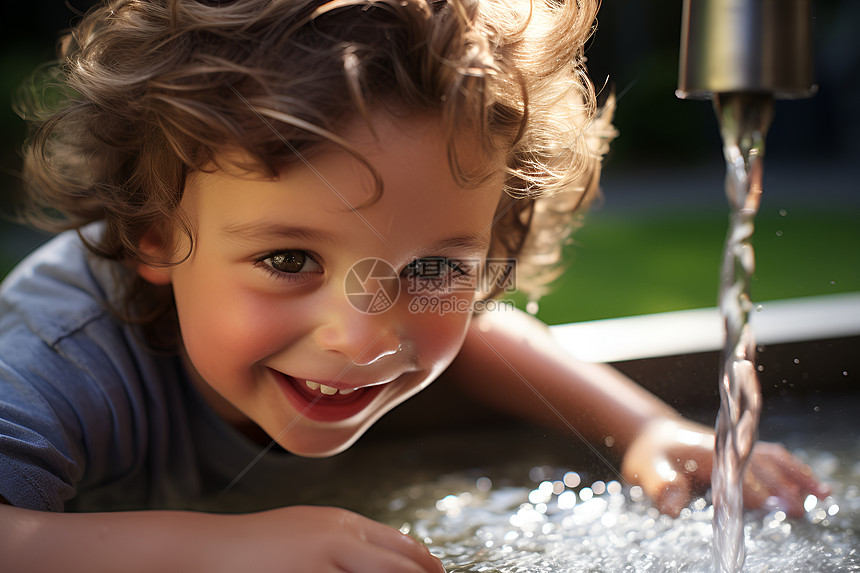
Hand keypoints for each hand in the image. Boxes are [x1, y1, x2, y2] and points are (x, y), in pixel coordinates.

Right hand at [202, 505, 444, 572]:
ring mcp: (320, 562)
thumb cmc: (262, 544)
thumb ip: (349, 541)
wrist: (212, 549)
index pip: (401, 546)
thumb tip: (392, 560)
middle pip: (398, 567)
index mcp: (342, 522)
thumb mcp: (311, 530)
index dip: (427, 566)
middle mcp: (337, 538)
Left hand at [620, 418, 830, 517]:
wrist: (651, 434)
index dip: (753, 491)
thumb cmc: (650, 456)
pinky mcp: (741, 451)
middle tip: (798, 510)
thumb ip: (662, 487)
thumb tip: (673, 505)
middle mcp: (725, 446)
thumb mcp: (647, 471)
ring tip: (818, 494)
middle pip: (759, 467)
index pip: (733, 474)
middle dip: (779, 488)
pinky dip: (793, 469)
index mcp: (703, 452)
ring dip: (795, 476)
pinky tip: (809, 485)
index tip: (771, 507)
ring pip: (772, 459)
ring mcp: (735, 447)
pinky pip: (773, 457)